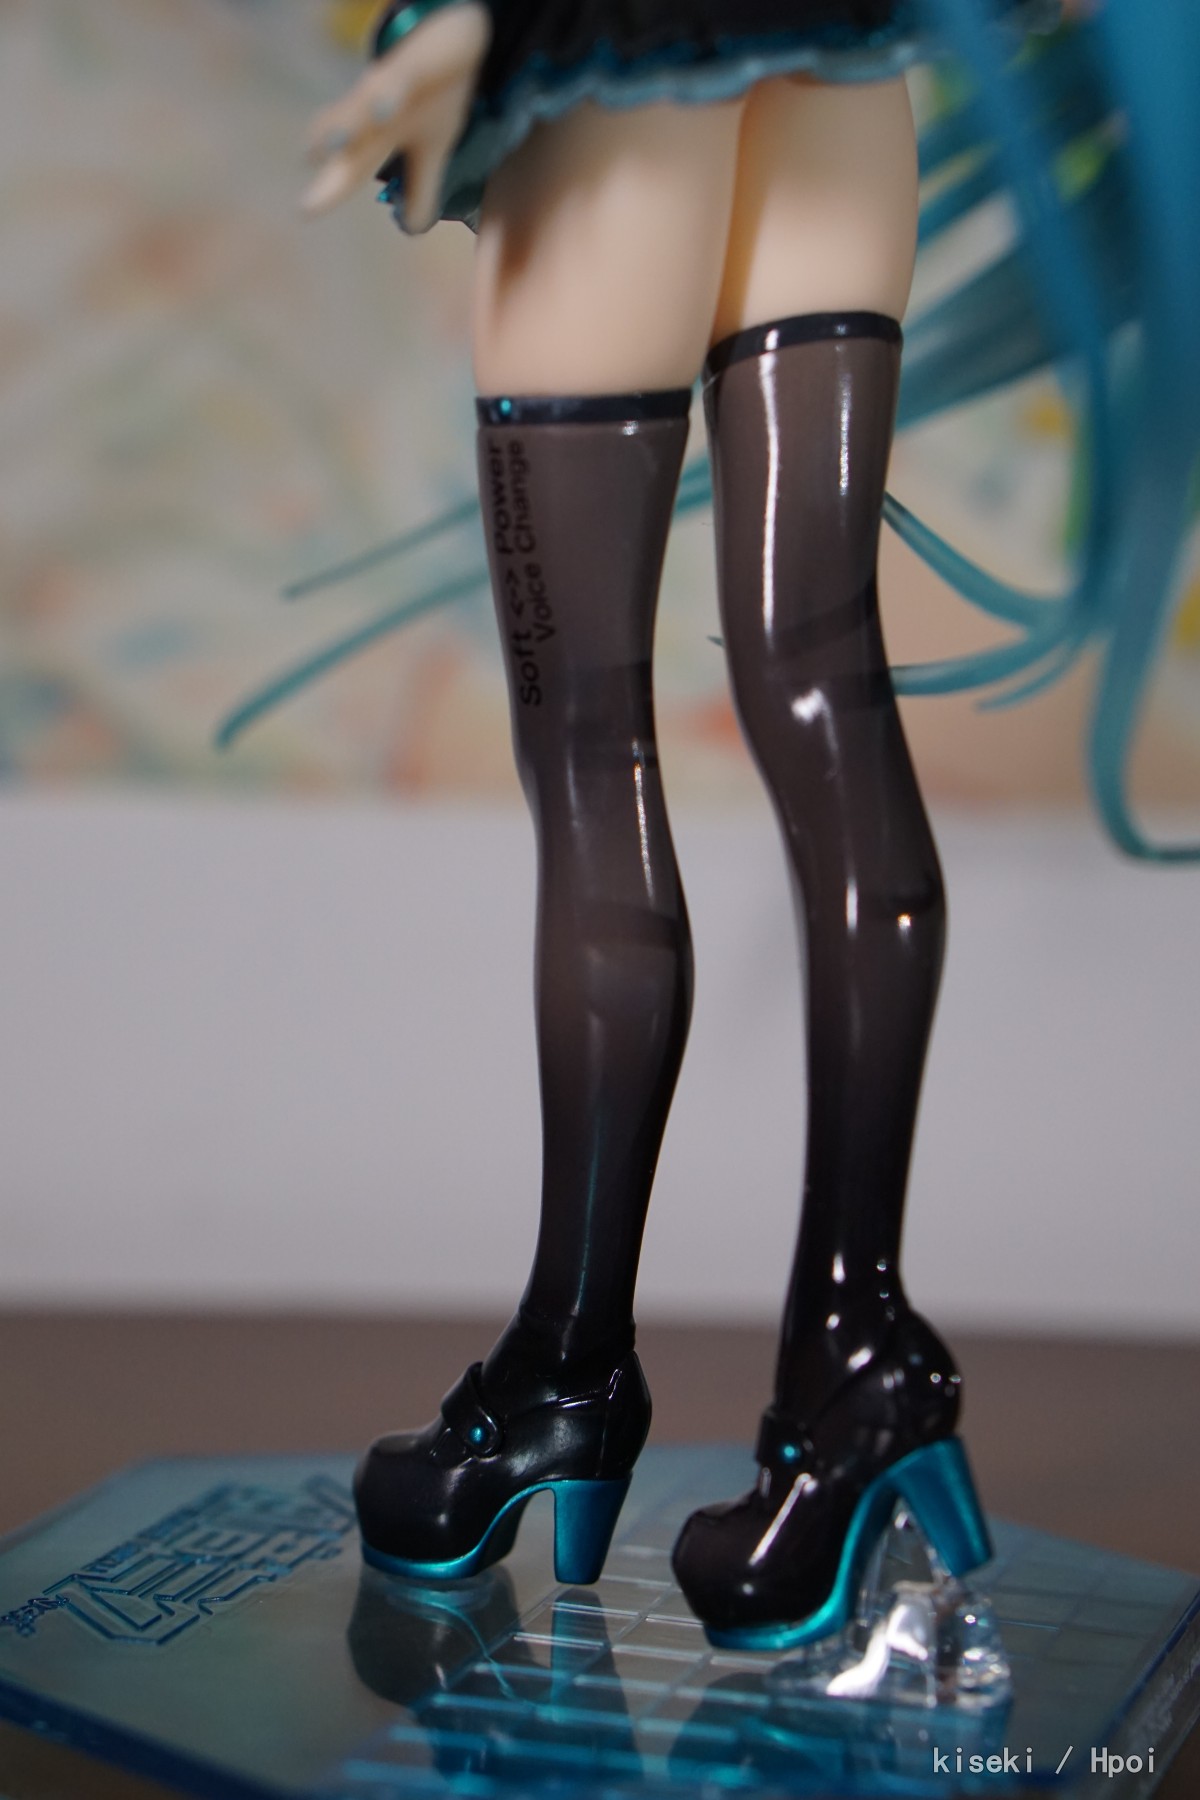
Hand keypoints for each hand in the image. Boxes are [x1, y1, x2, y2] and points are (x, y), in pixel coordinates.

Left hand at [303, 2, 490, 230]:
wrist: (462, 37)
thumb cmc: (437, 93)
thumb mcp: (435, 149)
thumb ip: (421, 188)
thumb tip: (413, 229)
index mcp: (380, 134)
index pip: (352, 167)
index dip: (329, 191)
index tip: (304, 213)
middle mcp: (376, 110)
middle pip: (347, 135)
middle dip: (322, 159)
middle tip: (305, 193)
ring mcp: (393, 85)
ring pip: (363, 103)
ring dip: (344, 124)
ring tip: (324, 146)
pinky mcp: (417, 65)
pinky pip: (402, 78)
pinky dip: (391, 93)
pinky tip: (382, 110)